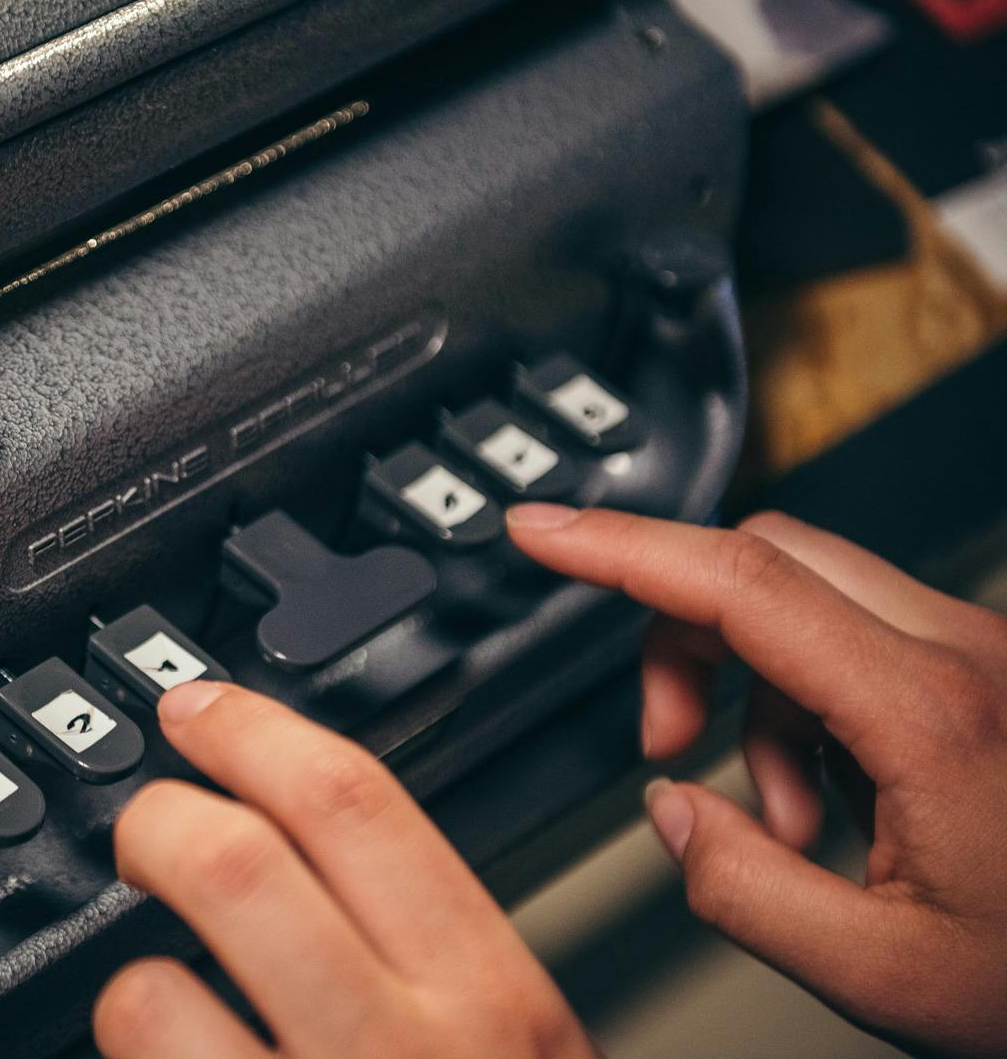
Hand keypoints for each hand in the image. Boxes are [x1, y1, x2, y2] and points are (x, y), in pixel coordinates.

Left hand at [95, 681, 596, 1058]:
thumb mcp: (517, 1053)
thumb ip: (433, 954)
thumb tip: (311, 837)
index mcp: (491, 1003)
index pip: (355, 805)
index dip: (252, 732)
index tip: (198, 712)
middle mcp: (403, 1057)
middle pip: (231, 866)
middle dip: (157, 822)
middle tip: (142, 829)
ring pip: (147, 995)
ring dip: (127, 988)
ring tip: (157, 1004)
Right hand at [507, 505, 1006, 1058]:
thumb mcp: (884, 973)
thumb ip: (744, 889)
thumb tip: (672, 811)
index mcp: (935, 716)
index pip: (742, 584)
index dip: (622, 546)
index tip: (542, 531)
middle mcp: (968, 657)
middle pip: (767, 561)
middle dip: (683, 636)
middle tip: (671, 741)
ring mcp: (987, 655)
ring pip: (809, 597)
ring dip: (753, 688)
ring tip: (780, 815)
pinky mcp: (991, 672)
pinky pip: (860, 638)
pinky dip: (809, 703)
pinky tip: (835, 804)